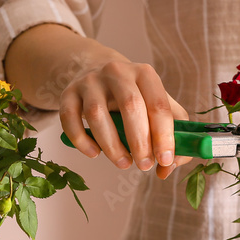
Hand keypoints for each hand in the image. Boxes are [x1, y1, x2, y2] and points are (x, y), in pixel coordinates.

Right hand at [59, 59, 191, 179]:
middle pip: (130, 106)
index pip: (158, 105)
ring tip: (123, 164)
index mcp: (145, 74)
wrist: (98, 73)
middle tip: (144, 166)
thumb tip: (167, 168)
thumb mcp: (157, 105)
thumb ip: (172, 135)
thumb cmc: (135, 96)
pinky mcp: (68, 93)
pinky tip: (94, 153)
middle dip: (139, 142)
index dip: (164, 135)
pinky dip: (81, 140)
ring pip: (97, 114)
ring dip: (112, 146)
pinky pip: (69, 118)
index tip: (164, 160)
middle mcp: (117, 71)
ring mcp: (90, 81)